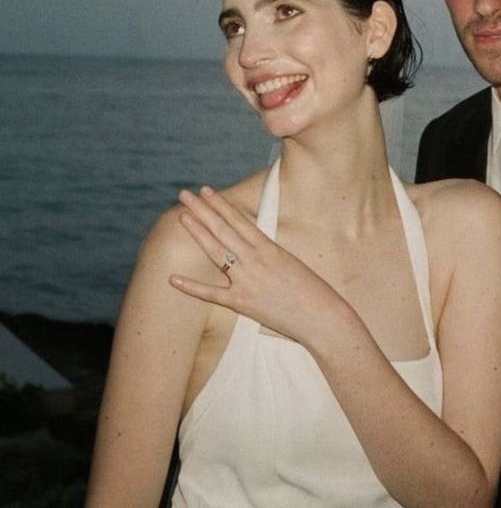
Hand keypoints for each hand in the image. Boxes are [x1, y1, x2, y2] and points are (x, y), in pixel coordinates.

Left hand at [169, 186, 337, 344]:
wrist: (322, 317)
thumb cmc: (311, 290)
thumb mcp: (289, 262)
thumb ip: (267, 252)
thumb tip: (250, 243)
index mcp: (269, 247)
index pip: (238, 219)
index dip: (220, 204)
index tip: (206, 190)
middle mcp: (255, 260)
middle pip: (222, 229)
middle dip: (202, 210)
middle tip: (184, 194)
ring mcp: (247, 281)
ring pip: (216, 251)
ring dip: (197, 232)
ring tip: (181, 216)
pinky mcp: (242, 303)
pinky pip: (211, 293)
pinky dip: (191, 286)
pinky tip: (172, 278)